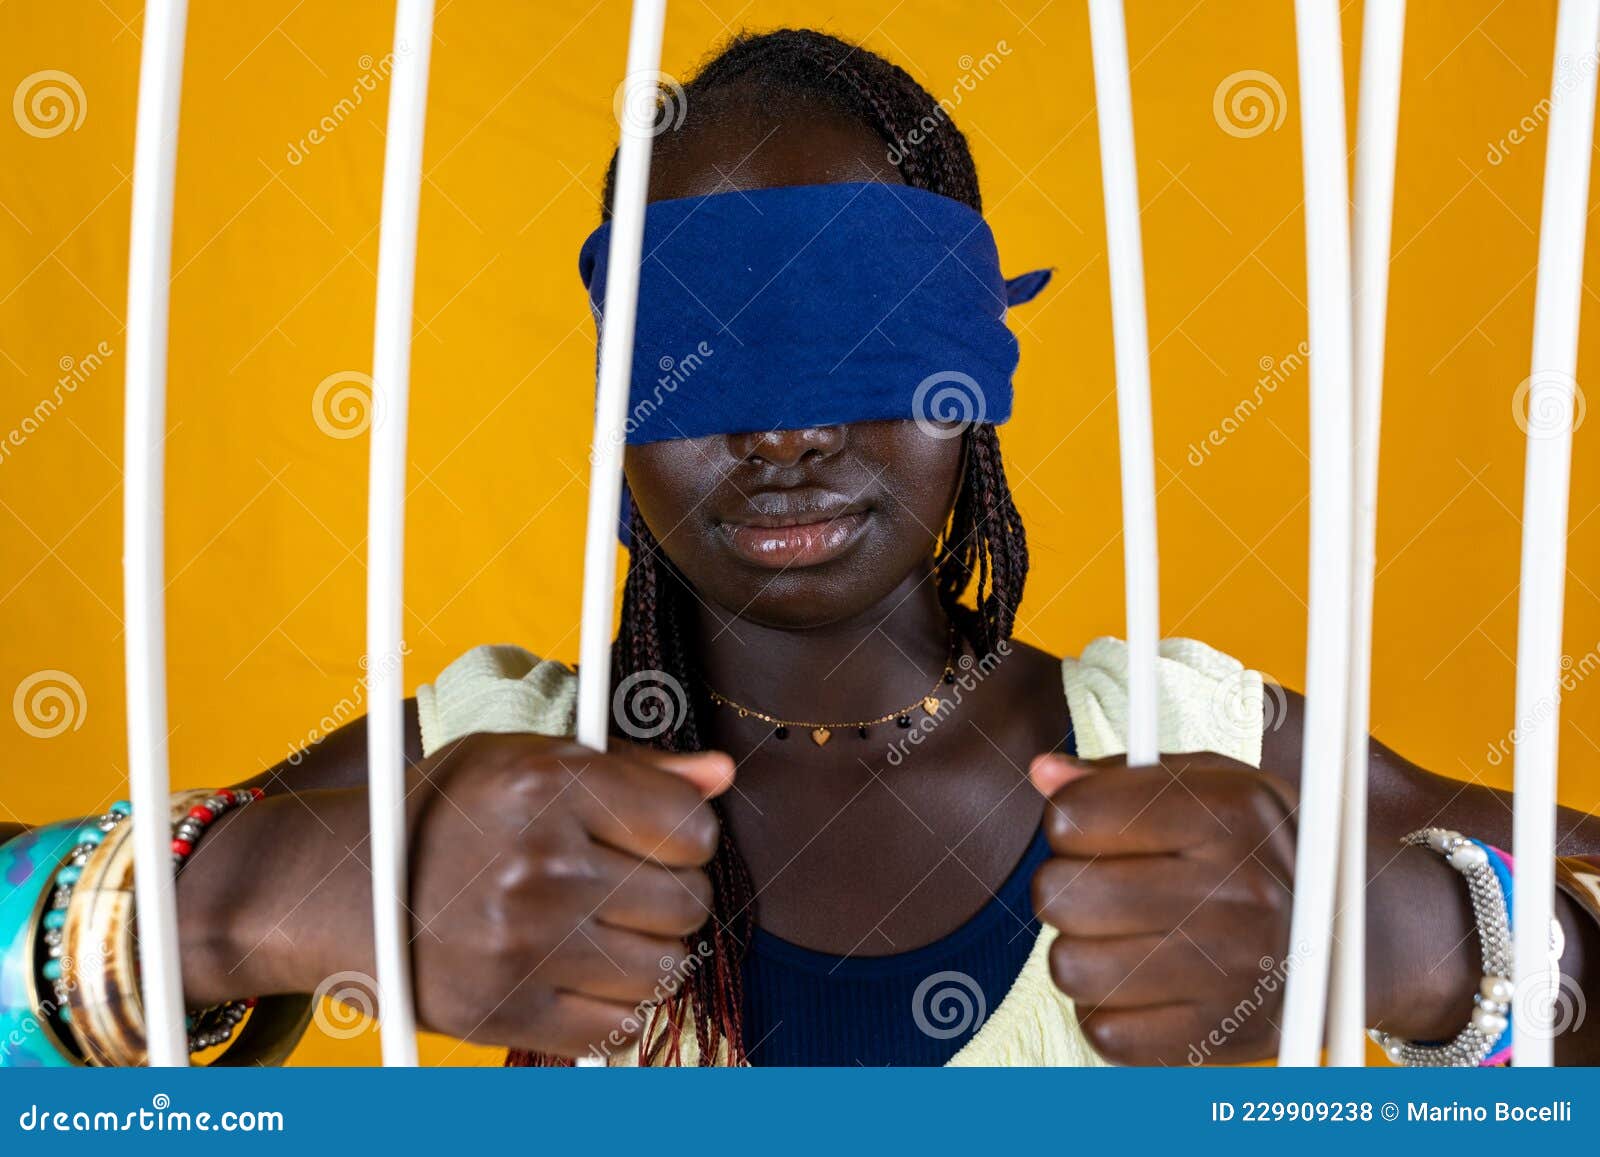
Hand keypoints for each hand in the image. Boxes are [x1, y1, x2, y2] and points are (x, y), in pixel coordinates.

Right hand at [402, 732, 731, 1055]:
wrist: (336, 889)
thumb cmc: (444, 813)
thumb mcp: (526, 759)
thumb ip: (632, 767)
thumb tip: (722, 774)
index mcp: (548, 784)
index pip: (692, 828)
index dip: (683, 835)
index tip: (651, 837)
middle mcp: (539, 864)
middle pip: (686, 902)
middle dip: (667, 894)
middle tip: (621, 885)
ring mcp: (522, 945)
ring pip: (664, 968)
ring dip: (646, 953)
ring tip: (600, 928)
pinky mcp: (503, 1012)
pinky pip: (618, 1026)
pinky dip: (613, 1006)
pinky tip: (579, 972)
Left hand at [1028, 752, 1297, 1064]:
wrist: (1357, 937)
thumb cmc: (1259, 847)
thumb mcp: (1210, 785)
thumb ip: (1120, 776)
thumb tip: (1042, 774)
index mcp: (1230, 813)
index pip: (1074, 816)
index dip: (1068, 822)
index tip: (1095, 830)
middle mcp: (1238, 892)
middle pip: (1060, 893)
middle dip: (1065, 887)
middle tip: (1102, 886)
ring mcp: (1233, 973)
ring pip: (1070, 967)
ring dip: (1082, 952)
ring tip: (1125, 936)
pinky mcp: (1221, 1040)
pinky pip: (1105, 1034)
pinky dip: (1108, 1011)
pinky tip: (1144, 984)